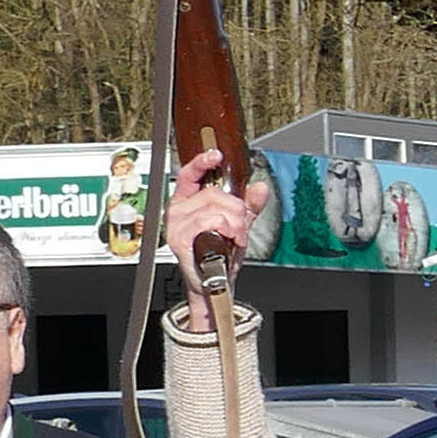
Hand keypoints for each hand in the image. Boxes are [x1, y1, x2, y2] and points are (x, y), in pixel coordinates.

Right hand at [162, 149, 266, 333]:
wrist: (215, 283)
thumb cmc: (220, 255)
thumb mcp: (238, 226)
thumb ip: (249, 206)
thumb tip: (260, 187)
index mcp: (187, 202)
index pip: (190, 175)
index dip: (202, 162)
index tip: (215, 154)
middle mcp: (178, 210)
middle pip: (214, 193)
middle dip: (236, 210)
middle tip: (239, 228)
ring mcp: (177, 224)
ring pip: (216, 207)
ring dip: (234, 224)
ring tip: (233, 238)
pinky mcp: (180, 237)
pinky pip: (210, 221)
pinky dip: (227, 230)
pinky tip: (228, 241)